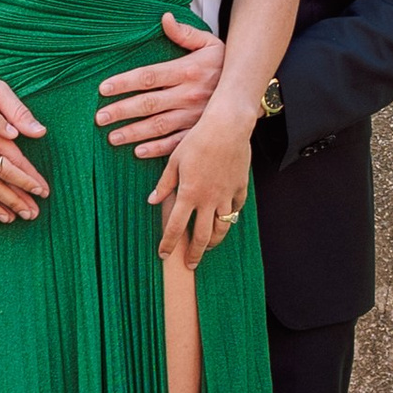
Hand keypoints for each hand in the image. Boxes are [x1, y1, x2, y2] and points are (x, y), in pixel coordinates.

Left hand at [96, 14, 225, 160]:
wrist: (251, 89)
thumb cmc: (225, 65)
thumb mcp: (209, 43)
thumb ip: (185, 33)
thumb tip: (165, 18)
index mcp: (187, 71)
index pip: (149, 76)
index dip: (124, 82)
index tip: (104, 89)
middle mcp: (188, 95)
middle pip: (149, 103)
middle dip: (122, 111)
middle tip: (100, 117)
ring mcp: (194, 116)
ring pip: (159, 126)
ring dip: (134, 132)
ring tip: (113, 136)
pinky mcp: (200, 132)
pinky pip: (176, 143)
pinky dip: (157, 149)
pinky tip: (139, 151)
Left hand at [152, 108, 251, 271]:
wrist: (228, 127)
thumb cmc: (198, 139)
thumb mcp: (174, 160)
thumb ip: (164, 183)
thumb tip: (152, 200)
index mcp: (189, 194)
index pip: (176, 227)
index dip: (169, 244)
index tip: (164, 255)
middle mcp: (209, 199)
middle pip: (202, 236)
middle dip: (195, 254)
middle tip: (191, 265)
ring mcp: (227, 195)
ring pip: (222, 227)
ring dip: (214, 241)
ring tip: (209, 247)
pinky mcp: (240, 188)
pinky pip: (236, 208)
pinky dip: (231, 216)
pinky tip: (226, 218)